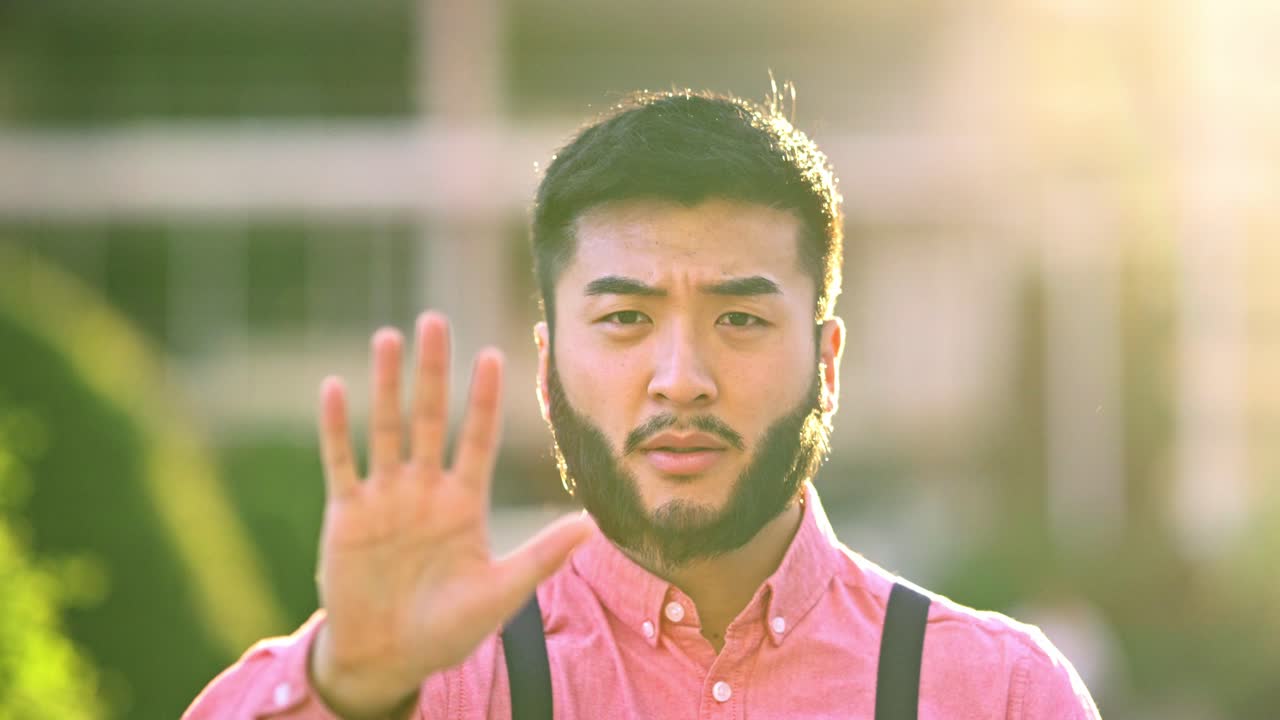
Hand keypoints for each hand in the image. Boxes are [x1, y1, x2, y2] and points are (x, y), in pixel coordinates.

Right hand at [309, 312, 591, 717]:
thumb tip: (593, 526)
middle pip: (429, 418)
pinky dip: (337, 428)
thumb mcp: (501, 593)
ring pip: (386, 429)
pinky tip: (335, 388)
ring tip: (389, 337)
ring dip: (387, 385)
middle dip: (433, 371)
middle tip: (435, 320)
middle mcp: (424, 490)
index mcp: (463, 503)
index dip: (482, 398)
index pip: (477, 438)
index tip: (492, 355)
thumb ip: (541, 556)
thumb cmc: (448, 628)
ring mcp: (385, 498)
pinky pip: (342, 463)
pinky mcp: (348, 514)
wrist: (389, 658)